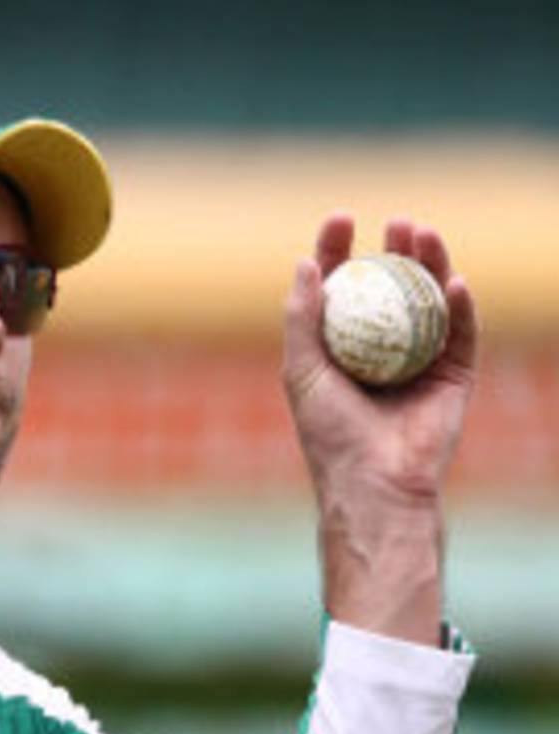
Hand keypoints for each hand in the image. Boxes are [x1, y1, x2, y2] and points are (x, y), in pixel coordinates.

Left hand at [282, 214, 478, 644]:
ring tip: (424, 233)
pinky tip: (453, 281)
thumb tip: (305, 263)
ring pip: (429, 301)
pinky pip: (461, 333)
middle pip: (392, 286)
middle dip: (395, 248)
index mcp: (341, 349)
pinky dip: (460, 306)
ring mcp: (420, 362)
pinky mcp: (453, 377)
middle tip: (396, 221)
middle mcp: (381, 351)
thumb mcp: (302, 372)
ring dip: (431, 263)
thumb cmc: (329, 434)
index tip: (343, 218)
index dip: (342, 250)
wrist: (374, 484)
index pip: (343, 288)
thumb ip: (301, 319)